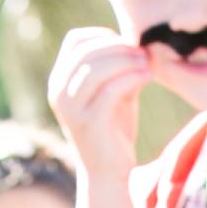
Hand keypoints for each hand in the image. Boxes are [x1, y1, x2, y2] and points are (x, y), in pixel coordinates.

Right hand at [46, 28, 152, 186]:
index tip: (128, 45)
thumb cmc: (113, 128)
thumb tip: (139, 41)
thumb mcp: (114, 90)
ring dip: (126, 60)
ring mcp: (71, 109)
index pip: (75, 41)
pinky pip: (110, 90)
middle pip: (87, 51)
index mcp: (60, 81)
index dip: (104, 36)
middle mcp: (58, 93)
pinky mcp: (88, 124)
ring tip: (147, 64)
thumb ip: (120, 66)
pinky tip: (147, 77)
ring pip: (96, 68)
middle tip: (144, 53)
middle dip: (119, 47)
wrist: (109, 172)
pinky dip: (131, 77)